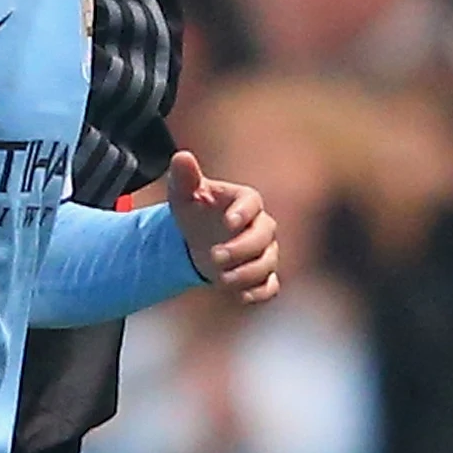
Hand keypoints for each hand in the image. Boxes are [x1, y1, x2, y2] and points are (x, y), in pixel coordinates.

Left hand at [169, 151, 279, 304]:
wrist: (198, 239)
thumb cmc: (195, 211)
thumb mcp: (183, 195)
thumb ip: (184, 178)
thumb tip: (181, 157)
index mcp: (245, 201)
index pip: (252, 203)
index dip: (243, 212)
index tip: (228, 222)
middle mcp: (261, 225)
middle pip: (263, 236)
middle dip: (241, 249)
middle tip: (214, 257)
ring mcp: (264, 251)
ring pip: (267, 263)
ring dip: (246, 273)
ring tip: (220, 278)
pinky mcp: (262, 274)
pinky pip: (270, 286)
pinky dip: (259, 292)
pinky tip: (240, 296)